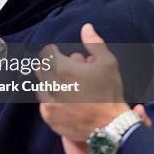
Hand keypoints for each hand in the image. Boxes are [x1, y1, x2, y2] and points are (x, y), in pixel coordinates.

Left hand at [38, 23, 129, 140]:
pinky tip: (67, 102)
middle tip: (66, 71)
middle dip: (52, 67)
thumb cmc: (110, 93)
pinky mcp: (48, 116)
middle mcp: (51, 85)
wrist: (112, 126)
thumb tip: (86, 27)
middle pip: (41, 69)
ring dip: (51, 84)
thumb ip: (94, 43)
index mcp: (62, 69)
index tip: (61, 56)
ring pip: (42, 86)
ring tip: (69, 88)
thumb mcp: (107, 63)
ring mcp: (48, 102)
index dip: (54, 52)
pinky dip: (52, 100)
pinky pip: (44, 103)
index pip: (47, 53)